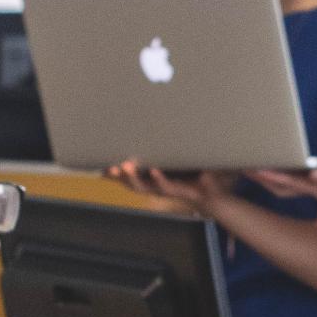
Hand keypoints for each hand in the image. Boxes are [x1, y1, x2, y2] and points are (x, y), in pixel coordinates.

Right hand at [104, 159, 229, 216]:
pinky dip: (160, 179)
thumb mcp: (182, 161)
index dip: (115, 173)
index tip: (100, 167)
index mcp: (154, 179)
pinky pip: (168, 186)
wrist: (216, 195)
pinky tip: (154, 171)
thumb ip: (172, 147)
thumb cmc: (196, 177)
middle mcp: (157, 186)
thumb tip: (163, 121)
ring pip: (145, 187)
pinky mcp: (181, 192)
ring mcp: (168, 190)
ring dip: (134, 178)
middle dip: (118, 176)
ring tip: (126, 166)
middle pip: (131, 183)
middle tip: (106, 167)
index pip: (130, 177)